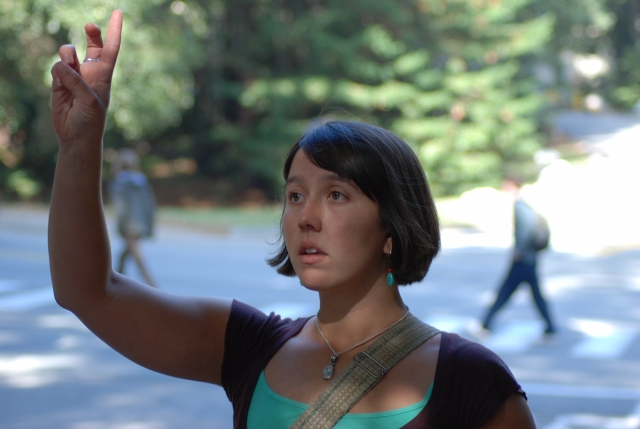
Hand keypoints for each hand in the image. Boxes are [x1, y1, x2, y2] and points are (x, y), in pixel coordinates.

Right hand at [51, 10, 121, 145]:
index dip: (115, 31)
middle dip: (91, 33)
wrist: (75, 136)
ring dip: (67, 54)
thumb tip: (62, 64)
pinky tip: (61, 84)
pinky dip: (58, 71)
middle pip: (92, 44)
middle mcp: (90, 72)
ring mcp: (74, 75)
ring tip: (68, 64)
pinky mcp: (59, 81)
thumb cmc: (91, 121)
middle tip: (90, 26)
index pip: (111, 48)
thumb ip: (77, 82)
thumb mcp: (90, 101)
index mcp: (104, 75)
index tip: (119, 12)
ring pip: (68, 53)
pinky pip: (56, 67)